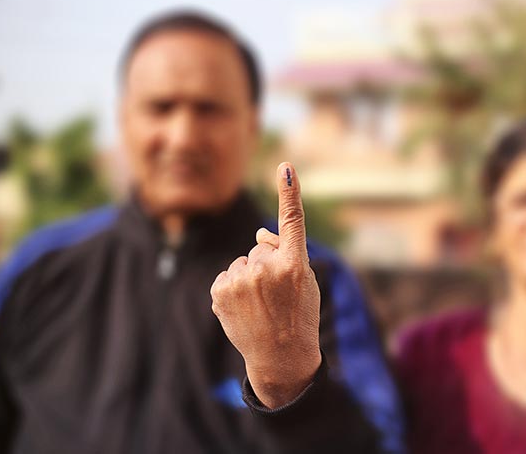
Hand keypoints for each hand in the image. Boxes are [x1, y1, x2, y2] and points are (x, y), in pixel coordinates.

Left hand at [211, 162, 321, 407]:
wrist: (281, 358)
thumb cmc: (299, 314)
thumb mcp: (305, 281)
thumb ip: (286, 252)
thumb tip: (257, 232)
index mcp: (295, 263)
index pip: (292, 221)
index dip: (290, 192)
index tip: (286, 167)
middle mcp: (266, 268)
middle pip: (258, 248)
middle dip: (265, 264)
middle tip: (276, 294)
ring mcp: (241, 280)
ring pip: (241, 263)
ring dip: (248, 278)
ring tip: (260, 305)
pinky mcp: (220, 291)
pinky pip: (226, 276)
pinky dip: (232, 289)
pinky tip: (244, 309)